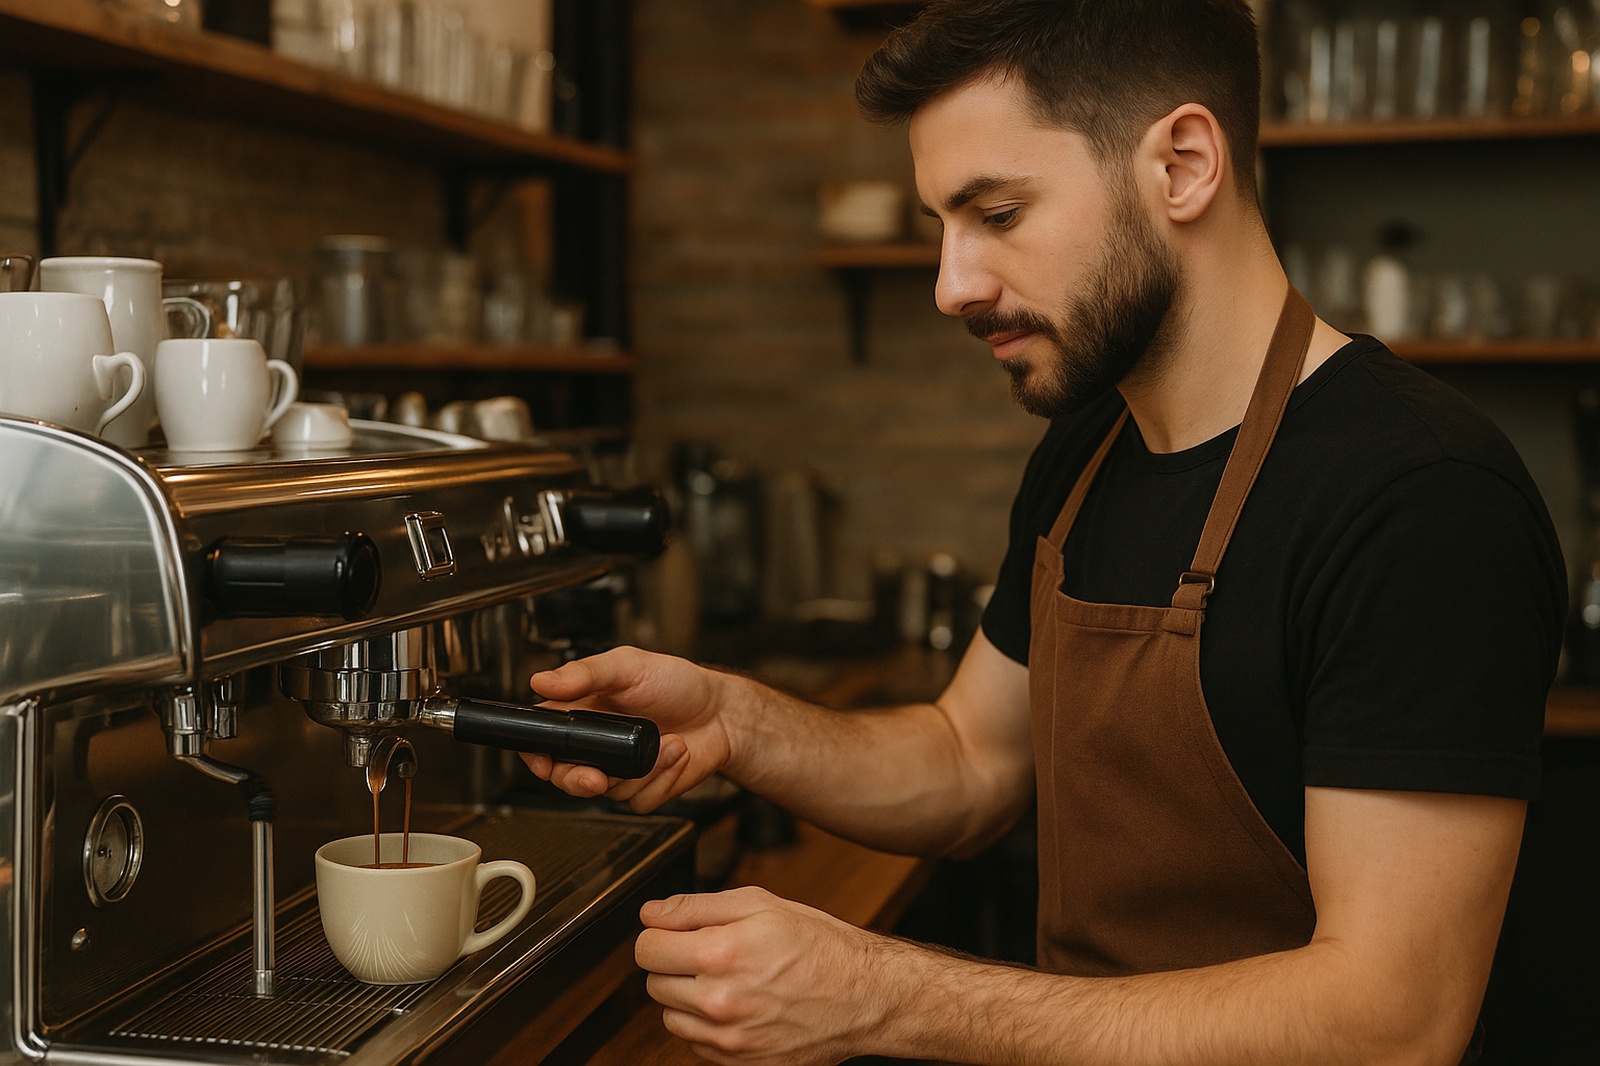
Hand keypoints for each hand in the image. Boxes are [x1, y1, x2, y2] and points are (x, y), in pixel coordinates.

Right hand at [519, 646, 733, 811]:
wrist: (722, 713)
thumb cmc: (678, 684)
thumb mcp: (628, 666)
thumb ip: (585, 673)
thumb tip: (542, 681)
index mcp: (583, 713)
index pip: (543, 740)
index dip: (537, 755)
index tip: (544, 763)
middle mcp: (598, 745)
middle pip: (565, 777)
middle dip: (579, 780)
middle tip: (598, 776)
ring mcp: (620, 770)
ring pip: (606, 792)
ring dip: (640, 770)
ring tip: (664, 740)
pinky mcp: (645, 790)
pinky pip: (639, 800)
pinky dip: (661, 779)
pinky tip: (675, 754)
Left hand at [636, 886, 894, 1065]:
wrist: (864, 996)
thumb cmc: (819, 946)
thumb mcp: (760, 904)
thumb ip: (696, 906)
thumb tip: (651, 913)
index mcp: (720, 954)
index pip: (646, 948)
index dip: (660, 933)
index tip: (674, 931)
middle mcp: (719, 1001)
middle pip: (653, 983)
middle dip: (673, 963)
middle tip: (709, 952)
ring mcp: (728, 1038)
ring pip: (670, 1017)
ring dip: (687, 997)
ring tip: (726, 980)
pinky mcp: (739, 1062)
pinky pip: (696, 1044)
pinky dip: (707, 1025)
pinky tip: (739, 1005)